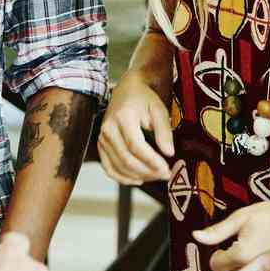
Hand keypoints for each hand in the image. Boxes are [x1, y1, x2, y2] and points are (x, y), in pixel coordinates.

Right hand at [97, 68, 173, 184]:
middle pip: (127, 159)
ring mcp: (102, 138)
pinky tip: (138, 180)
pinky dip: (123, 178)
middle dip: (148, 171)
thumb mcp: (159, 109)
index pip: (136, 146)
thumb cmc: (144, 99)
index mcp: (123, 117)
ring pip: (118, 166)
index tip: (167, 169)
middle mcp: (108, 129)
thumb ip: (164, 131)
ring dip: (138, 176)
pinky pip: (109, 168)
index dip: (151, 161)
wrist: (126, 91)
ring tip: (156, 177)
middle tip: (165, 175)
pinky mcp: (101, 145)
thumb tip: (169, 153)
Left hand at [194, 201, 269, 270]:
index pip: (215, 264)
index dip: (219, 255)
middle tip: (244, 247)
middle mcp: (251, 270)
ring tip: (256, 253)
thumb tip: (196, 236)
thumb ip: (217, 231)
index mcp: (240, 255)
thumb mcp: (241, 217)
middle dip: (232, 264)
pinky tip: (267, 263)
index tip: (226, 247)